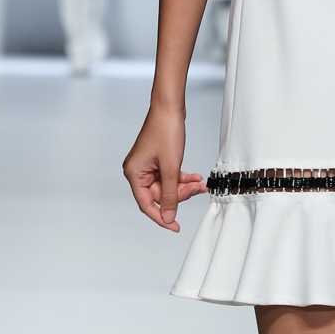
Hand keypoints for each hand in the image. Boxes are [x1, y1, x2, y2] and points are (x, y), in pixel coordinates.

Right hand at [122, 103, 206, 230]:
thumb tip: (169, 217)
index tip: (176, 227)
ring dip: (184, 186)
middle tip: (197, 189)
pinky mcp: (157, 160)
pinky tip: (194, 176)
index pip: (147, 204)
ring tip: (199, 182)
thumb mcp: (171, 167)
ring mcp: (148, 166)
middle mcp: (138, 171)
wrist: (170, 106)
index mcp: (134, 174)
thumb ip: (171, 194)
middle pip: (160, 195)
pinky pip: (169, 176)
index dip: (162, 217)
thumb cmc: (166, 131)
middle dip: (180, 194)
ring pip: (167, 186)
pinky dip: (182, 177)